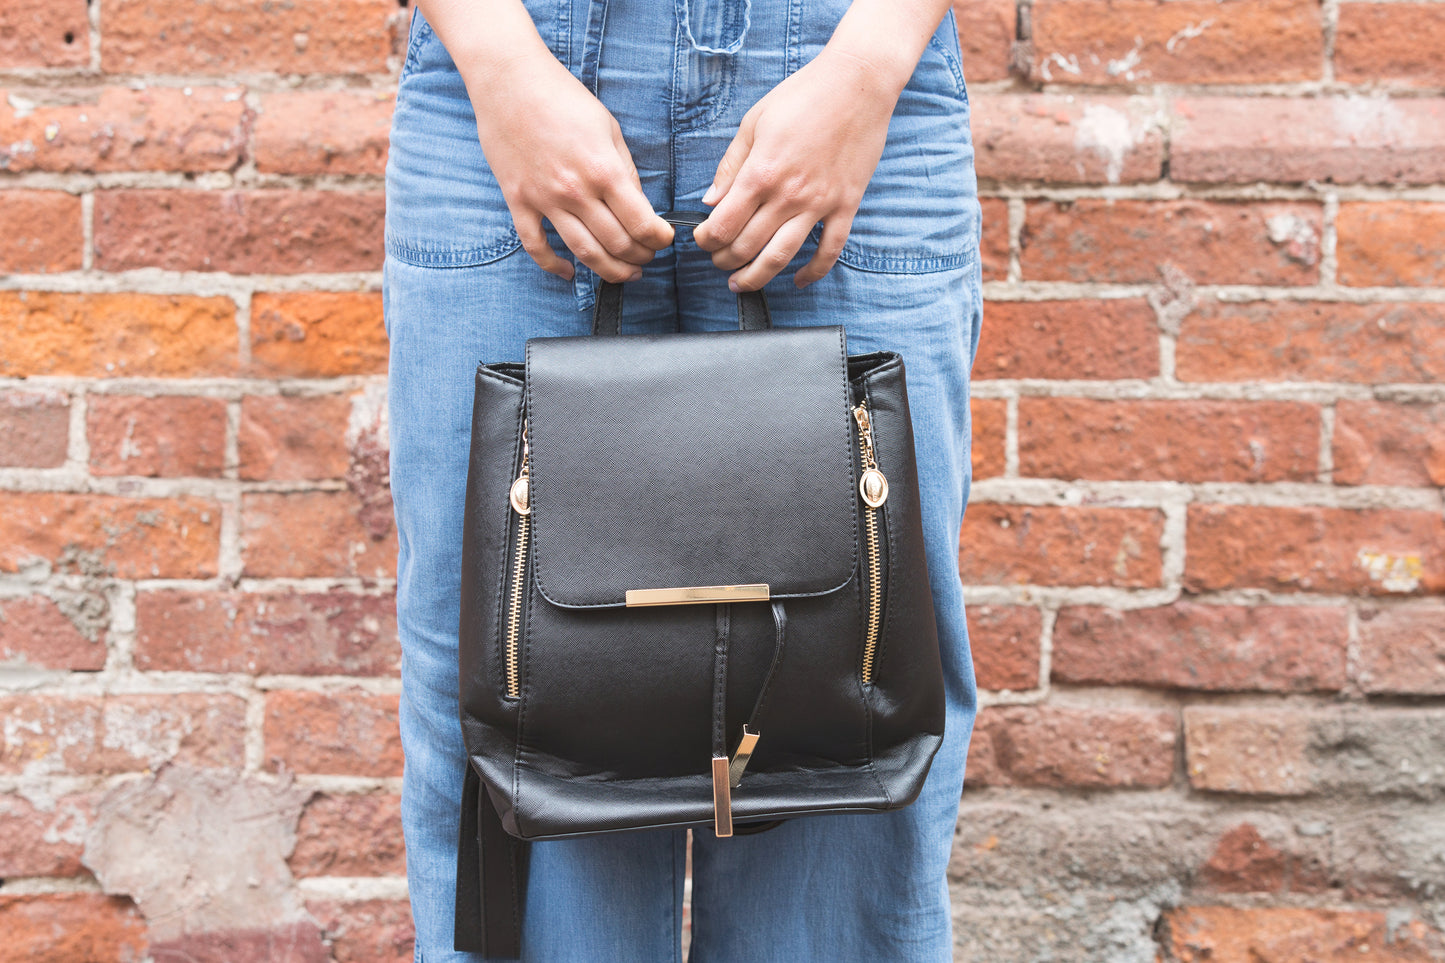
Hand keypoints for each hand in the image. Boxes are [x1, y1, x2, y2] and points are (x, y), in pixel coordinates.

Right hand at [467, 50, 673, 282]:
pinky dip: (553, 266)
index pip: (642, 223)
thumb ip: (626, 170)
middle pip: (617, 244)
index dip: (659, 239)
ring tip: (624, 273)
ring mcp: (544, 199)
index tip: (664, 240)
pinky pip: (535, 245)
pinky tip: (569, 272)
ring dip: (610, 271)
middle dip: (640, 257)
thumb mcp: (609, 128)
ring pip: (583, 252)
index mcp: (604, 170)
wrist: (510, 80)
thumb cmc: (563, 98)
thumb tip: (639, 205)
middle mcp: (576, 191)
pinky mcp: (518, 200)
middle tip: (647, 257)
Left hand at [691, 46, 897, 291]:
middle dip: (724, 260)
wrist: (858, 83)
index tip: (702, 240)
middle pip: (747, 247)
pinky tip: (799, 280)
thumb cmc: (803, 95)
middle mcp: (788, 195)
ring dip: (757, 277)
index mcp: (760, 173)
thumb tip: (710, 202)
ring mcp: (820, 204)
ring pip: (782, 257)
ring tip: (742, 284)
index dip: (706, 240)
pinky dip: (814, 272)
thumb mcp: (754, 123)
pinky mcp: (846, 205)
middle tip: (717, 260)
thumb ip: (730, 167)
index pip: (723, 225)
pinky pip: (830, 250)